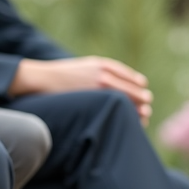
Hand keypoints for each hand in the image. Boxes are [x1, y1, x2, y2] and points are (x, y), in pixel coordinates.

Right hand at [10, 56, 153, 123]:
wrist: (42, 78)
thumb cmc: (62, 75)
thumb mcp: (84, 67)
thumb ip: (100, 72)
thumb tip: (112, 83)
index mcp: (104, 65)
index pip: (131, 78)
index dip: (139, 87)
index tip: (144, 94)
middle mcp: (105, 75)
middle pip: (133, 91)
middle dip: (142, 101)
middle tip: (147, 110)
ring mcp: (99, 89)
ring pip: (127, 102)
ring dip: (137, 111)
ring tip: (143, 118)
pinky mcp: (92, 100)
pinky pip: (114, 110)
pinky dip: (124, 116)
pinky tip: (128, 122)